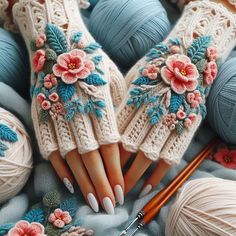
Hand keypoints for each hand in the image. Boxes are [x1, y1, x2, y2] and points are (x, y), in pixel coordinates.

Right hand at [12, 0, 126, 213]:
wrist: (59, 40)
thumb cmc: (93, 60)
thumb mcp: (113, 79)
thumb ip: (118, 110)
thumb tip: (123, 142)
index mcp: (98, 102)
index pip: (109, 145)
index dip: (115, 169)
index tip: (122, 189)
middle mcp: (76, 112)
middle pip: (91, 156)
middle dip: (101, 183)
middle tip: (110, 205)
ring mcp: (56, 114)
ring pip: (71, 157)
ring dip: (82, 182)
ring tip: (93, 201)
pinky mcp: (42, 115)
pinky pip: (50, 147)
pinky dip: (60, 167)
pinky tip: (70, 183)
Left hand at [117, 0, 235, 195]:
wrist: (188, 55)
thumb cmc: (154, 67)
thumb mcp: (130, 79)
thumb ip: (119, 103)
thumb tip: (104, 127)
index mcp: (131, 98)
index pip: (112, 133)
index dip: (102, 156)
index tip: (93, 170)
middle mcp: (148, 111)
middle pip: (124, 148)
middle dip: (112, 172)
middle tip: (102, 189)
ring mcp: (168, 119)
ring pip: (144, 156)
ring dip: (131, 177)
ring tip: (121, 193)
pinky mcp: (185, 126)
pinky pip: (169, 156)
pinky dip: (157, 175)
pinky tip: (147, 187)